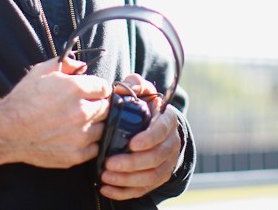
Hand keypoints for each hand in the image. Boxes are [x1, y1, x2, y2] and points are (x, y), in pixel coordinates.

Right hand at [0, 57, 111, 168]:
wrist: (5, 131)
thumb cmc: (23, 99)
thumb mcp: (42, 71)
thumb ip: (66, 63)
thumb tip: (82, 66)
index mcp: (76, 89)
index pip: (105, 87)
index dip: (97, 88)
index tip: (90, 92)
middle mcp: (81, 112)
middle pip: (106, 107)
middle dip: (97, 105)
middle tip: (82, 107)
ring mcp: (80, 136)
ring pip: (103, 128)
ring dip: (94, 124)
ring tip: (77, 123)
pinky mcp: (76, 155)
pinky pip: (95, 147)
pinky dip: (89, 143)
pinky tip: (75, 137)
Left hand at [97, 73, 181, 199]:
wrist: (156, 127)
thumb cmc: (145, 107)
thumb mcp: (142, 93)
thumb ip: (134, 85)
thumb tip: (123, 87)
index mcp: (168, 121)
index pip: (162, 131)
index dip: (149, 139)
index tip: (132, 144)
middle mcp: (171, 143)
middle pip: (156, 158)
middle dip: (132, 163)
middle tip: (109, 163)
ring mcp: (166, 162)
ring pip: (151, 177)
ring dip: (127, 179)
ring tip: (105, 176)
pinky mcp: (158, 177)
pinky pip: (144, 189)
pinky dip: (124, 192)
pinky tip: (106, 188)